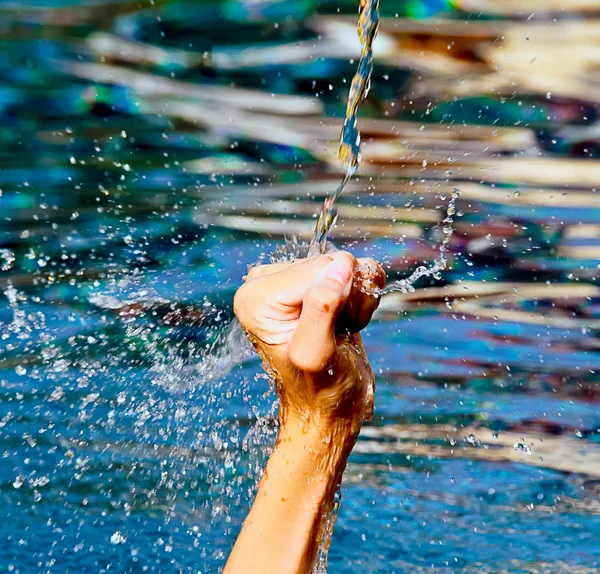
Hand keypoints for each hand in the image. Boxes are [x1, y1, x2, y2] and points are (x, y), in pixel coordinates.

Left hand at [233, 251, 384, 441]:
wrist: (328, 409)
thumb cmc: (319, 391)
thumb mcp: (316, 355)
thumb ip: (323, 308)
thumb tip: (340, 266)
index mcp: (256, 296)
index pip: (317, 268)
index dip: (337, 300)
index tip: (330, 333)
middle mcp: (267, 283)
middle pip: (333, 262)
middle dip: (348, 298)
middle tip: (338, 333)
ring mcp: (290, 281)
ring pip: (348, 265)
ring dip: (356, 300)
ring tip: (341, 330)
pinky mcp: (312, 283)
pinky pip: (354, 269)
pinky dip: (360, 298)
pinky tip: (347, 322)